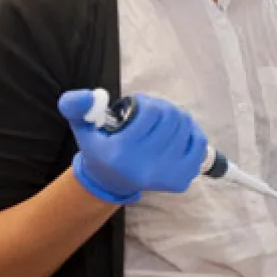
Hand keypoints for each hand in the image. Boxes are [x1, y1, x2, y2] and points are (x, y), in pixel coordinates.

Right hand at [58, 91, 207, 203]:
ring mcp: (165, 176)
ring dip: (176, 118)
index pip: (153, 112)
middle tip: (153, 112)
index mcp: (122, 153)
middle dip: (163, 108)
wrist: (111, 181)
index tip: (138, 106)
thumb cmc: (101, 148)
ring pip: (186, 127)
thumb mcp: (83, 126)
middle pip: (172, 118)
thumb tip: (88, 95)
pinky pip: (199, 144)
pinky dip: (191, 133)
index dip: (147, 103)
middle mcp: (145, 167)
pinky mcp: (180, 180)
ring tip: (163, 122)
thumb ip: (76, 106)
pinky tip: (177, 134)